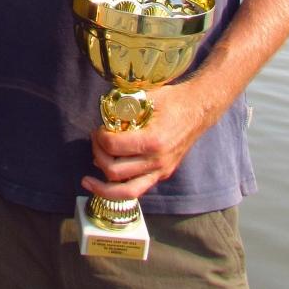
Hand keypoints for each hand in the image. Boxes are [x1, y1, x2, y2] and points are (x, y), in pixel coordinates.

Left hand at [81, 81, 206, 202]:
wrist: (199, 110)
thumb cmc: (173, 100)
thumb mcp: (147, 97)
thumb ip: (124, 106)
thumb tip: (103, 114)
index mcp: (153, 140)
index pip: (113, 147)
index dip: (99, 138)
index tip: (98, 129)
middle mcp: (157, 160)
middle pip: (114, 171)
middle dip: (98, 156)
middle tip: (96, 142)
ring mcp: (161, 170)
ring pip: (125, 192)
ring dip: (103, 185)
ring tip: (89, 181)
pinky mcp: (162, 174)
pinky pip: (137, 189)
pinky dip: (118, 190)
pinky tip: (106, 182)